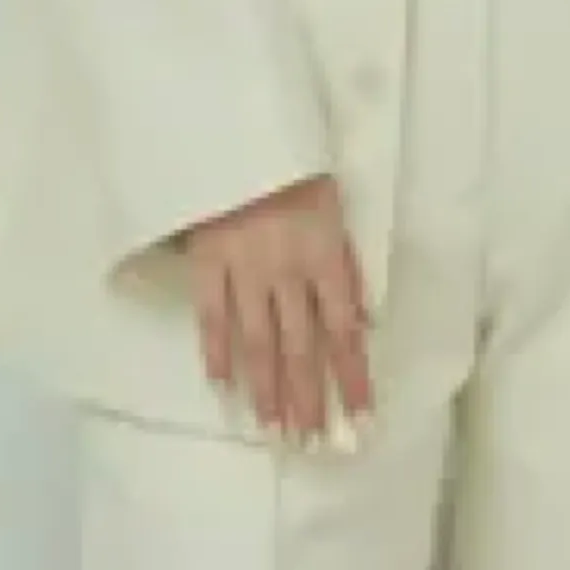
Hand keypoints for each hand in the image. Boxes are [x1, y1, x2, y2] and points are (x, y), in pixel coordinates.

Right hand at [183, 178, 373, 446]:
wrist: (235, 124)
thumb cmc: (292, 166)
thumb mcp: (335, 208)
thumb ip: (348, 268)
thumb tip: (363, 323)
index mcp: (325, 257)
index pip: (345, 333)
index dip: (355, 380)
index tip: (363, 421)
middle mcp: (288, 272)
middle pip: (302, 349)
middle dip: (310, 401)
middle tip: (313, 445)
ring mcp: (244, 269)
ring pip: (258, 342)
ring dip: (268, 391)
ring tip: (274, 433)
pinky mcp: (206, 261)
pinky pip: (211, 315)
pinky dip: (216, 352)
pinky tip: (222, 387)